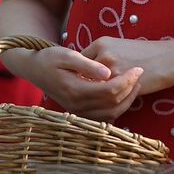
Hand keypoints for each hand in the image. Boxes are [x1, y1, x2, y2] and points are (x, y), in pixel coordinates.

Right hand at [6, 45, 140, 121]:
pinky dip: (118, 108)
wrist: (34, 69)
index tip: (138, 68)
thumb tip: (108, 72)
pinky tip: (123, 94)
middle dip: (130, 89)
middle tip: (139, 74)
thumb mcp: (67, 55)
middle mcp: (77, 106)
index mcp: (75, 90)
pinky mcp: (80, 113)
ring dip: (127, 100)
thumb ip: (87, 64)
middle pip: (113, 104)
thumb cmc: (50, 58)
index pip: (109, 91)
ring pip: (111, 114)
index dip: (126, 80)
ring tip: (135, 83)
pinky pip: (104, 117)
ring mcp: (78, 112)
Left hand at [83, 37, 173, 97]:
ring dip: (91, 95)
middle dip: (83, 85)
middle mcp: (102, 54)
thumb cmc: (146, 54)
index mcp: (101, 43)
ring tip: (93, 100)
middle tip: (82, 93)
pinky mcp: (118, 83)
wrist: (168, 59)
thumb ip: (103, 57)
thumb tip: (89, 72)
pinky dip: (102, 100)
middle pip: (82, 74)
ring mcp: (109, 68)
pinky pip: (103, 95)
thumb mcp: (121, 48)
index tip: (83, 81)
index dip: (81, 73)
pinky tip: (106, 103)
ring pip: (91, 86)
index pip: (80, 61)